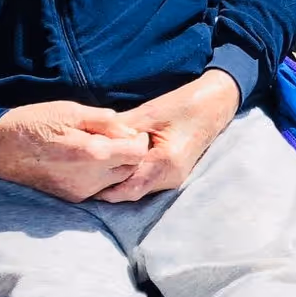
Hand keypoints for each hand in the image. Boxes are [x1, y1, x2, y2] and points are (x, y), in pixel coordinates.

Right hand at [0, 100, 149, 201]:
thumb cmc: (35, 123)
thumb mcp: (72, 111)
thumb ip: (105, 121)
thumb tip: (128, 130)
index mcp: (94, 154)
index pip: (138, 154)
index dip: (140, 141)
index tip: (132, 132)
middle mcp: (91, 179)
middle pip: (130, 170)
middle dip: (129, 154)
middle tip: (117, 139)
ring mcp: (80, 192)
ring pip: (115, 181)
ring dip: (115, 166)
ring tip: (99, 149)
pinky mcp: (70, 198)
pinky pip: (97, 188)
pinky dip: (99, 176)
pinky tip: (85, 161)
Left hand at [92, 71, 240, 202]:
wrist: (215, 105)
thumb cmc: (185, 105)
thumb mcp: (150, 112)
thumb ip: (122, 128)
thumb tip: (93, 139)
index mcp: (166, 163)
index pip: (127, 187)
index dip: (102, 185)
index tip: (80, 177)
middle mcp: (171, 177)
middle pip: (130, 192)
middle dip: (106, 186)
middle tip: (81, 176)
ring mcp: (173, 178)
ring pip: (137, 189)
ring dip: (117, 181)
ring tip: (94, 170)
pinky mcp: (172, 174)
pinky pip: (145, 181)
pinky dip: (129, 176)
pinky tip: (115, 165)